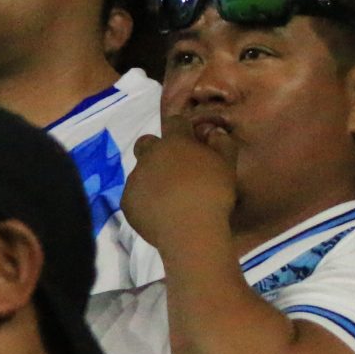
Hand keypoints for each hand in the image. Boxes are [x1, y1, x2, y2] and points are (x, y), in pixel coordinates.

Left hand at [121, 132, 236, 254]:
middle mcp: (149, 156)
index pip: (175, 123)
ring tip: (169, 196)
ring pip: (140, 171)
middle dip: (157, 149)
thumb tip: (214, 131)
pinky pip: (135, 195)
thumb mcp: (227, 164)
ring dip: (151, 177)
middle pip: (147, 143)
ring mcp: (135, 178)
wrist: (190, 230)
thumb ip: (221, 142)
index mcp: (174, 142)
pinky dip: (145, 199)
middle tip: (174, 168)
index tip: (193, 143)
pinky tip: (160, 212)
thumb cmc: (213, 194)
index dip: (184, 131)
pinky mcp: (127, 201)